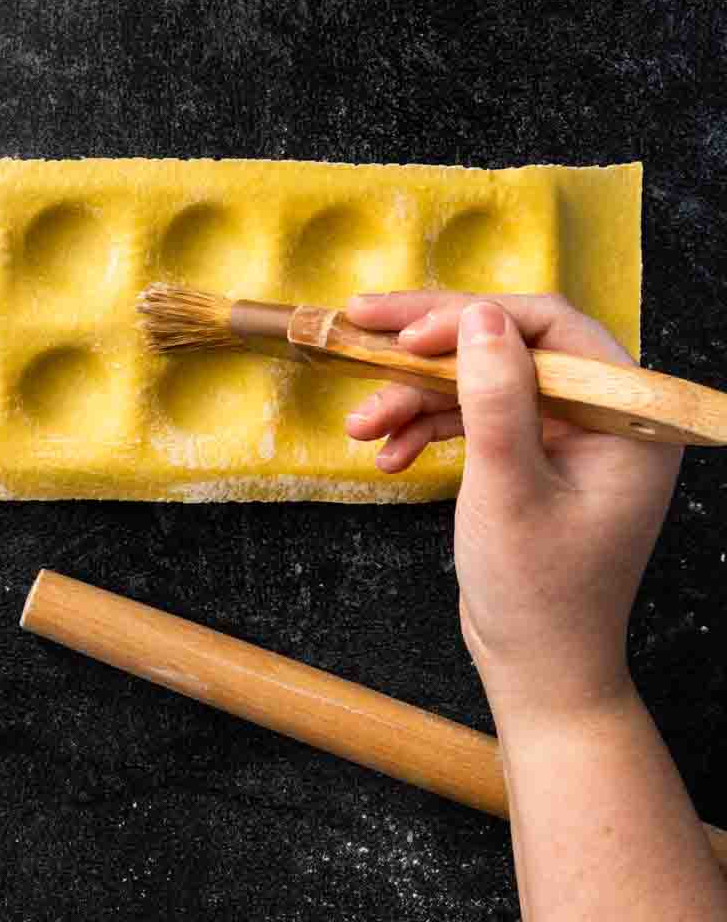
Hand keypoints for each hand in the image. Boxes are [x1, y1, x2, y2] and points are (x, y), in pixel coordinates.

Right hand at [343, 292, 682, 716]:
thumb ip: (496, 398)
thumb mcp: (509, 489)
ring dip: (414, 397)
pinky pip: (472, 419)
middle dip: (428, 345)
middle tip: (360, 325)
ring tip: (361, 424)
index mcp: (624, 416)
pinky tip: (388, 453)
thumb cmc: (539, 593)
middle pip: (506, 345)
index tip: (407, 333)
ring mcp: (563, 435)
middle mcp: (599, 414)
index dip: (473, 318)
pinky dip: (426, 429)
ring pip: (478, 381)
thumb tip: (479, 315)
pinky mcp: (530, 454)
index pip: (549, 328)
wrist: (537, 669)